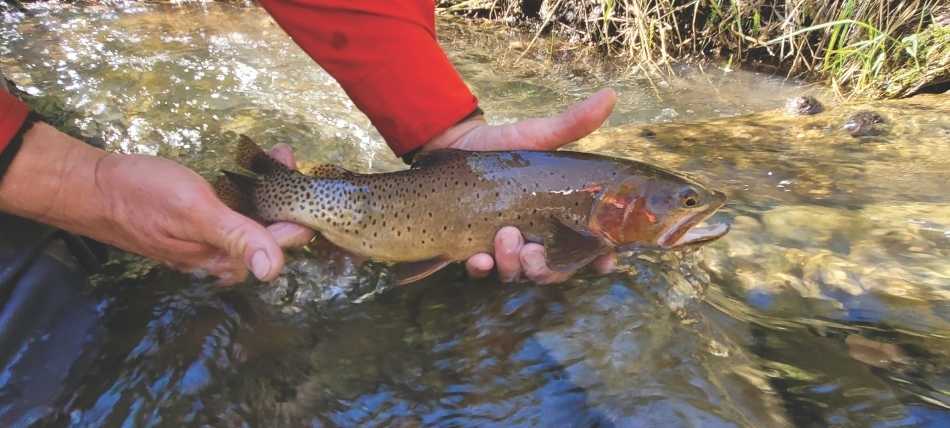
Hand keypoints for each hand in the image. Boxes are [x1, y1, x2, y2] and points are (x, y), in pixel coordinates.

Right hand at [86, 144, 313, 284]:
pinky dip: (246, 187)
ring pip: (250, 217)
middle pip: (268, 230)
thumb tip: (273, 271)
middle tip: (288, 159)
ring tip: (276, 155)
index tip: (305, 180)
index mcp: (224, 258)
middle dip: (285, 195)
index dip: (298, 213)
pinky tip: (249, 168)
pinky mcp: (195, 222)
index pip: (279, 243)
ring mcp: (205, 238)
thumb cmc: (142, 197)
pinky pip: (231, 208)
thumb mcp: (196, 213)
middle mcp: (218, 254)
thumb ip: (237, 238)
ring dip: (268, 187)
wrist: (90, 186)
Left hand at [422, 88, 618, 283]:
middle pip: (552, 271)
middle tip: (533, 251)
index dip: (600, 258)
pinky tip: (477, 257)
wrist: (452, 145)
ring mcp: (504, 247)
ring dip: (513, 265)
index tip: (605, 260)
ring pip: (517, 274)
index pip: (587, 247)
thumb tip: (610, 94)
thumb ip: (573, 124)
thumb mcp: (537, 136)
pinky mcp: (473, 249)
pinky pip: (482, 272)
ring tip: (504, 237)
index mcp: (556, 217)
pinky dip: (482, 269)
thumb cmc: (501, 146)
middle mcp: (534, 237)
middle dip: (546, 269)